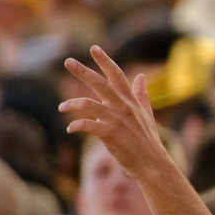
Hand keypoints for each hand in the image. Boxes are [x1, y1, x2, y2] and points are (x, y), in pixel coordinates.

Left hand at [60, 46, 168, 170]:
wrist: (153, 165)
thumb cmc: (149, 143)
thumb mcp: (147, 115)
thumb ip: (142, 95)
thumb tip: (141, 77)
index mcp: (131, 101)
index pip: (117, 75)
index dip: (105, 61)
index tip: (94, 48)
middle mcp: (123, 107)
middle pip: (100, 83)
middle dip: (83, 71)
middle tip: (68, 61)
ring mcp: (117, 120)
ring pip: (88, 104)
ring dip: (71, 104)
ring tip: (62, 107)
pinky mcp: (110, 134)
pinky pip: (87, 125)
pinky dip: (76, 125)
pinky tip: (70, 128)